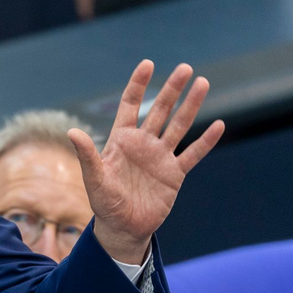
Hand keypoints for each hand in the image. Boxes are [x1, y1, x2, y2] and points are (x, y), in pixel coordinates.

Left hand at [68, 61, 224, 263]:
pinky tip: (219, 125)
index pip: (130, 106)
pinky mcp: (174, 174)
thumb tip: (72, 132)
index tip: (148, 64)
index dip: (138, 85)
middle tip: (185, 68)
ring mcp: (160, 157)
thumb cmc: (104, 203)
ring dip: (191, 106)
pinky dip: (206, 141)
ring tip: (203, 83)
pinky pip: (193, 154)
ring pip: (178, 126)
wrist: (123, 228)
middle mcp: (142, 144)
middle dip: (172, 89)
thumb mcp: (94, 179)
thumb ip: (88, 156)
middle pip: (160, 110)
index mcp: (121, 140)